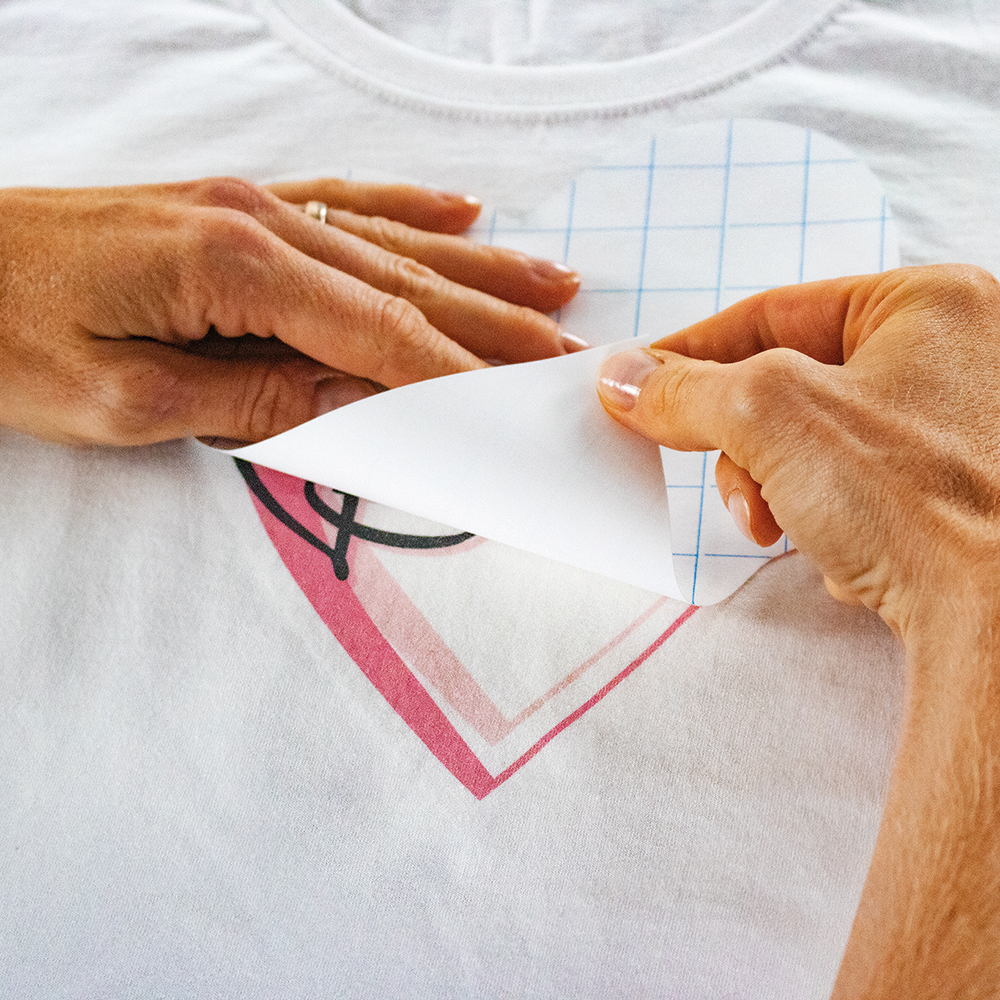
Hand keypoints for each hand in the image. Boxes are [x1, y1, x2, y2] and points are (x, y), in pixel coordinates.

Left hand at [0, 177, 581, 445]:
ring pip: (392, 243)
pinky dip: (410, 211)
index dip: (453, 376)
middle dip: (493, 326)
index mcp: (234, 266)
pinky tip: (463, 215)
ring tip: (554, 287)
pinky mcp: (236, 203)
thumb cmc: (4, 337)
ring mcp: (251, 202)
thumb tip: (357, 402)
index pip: (377, 332)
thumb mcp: (122, 399)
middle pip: (406, 284)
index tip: (518, 407)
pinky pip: (345, 200)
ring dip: (479, 271)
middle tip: (568, 353)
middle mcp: (259, 219)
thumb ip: (251, 398)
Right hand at [598, 264, 999, 996]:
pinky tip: (844, 556)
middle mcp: (955, 353)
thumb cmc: (911, 501)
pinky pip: (855, 485)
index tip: (637, 384)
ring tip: (783, 531)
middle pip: (792, 383)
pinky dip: (826, 518)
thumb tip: (623, 378)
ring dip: (778, 490)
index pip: (773, 311)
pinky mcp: (956, 491)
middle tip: (734, 488)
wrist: (996, 621)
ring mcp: (962, 425)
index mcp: (928, 303)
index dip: (692, 351)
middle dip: (746, 447)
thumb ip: (687, 389)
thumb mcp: (770, 418)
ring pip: (817, 442)